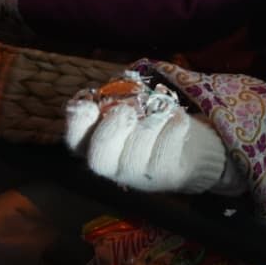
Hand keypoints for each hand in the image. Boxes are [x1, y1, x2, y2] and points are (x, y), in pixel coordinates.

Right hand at [67, 78, 238, 194]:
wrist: (190, 151)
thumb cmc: (151, 126)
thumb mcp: (129, 113)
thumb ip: (113, 103)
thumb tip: (105, 89)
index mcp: (95, 148)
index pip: (75, 141)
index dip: (77, 123)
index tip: (86, 104)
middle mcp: (112, 167)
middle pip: (100, 155)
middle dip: (112, 127)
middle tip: (126, 109)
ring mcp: (138, 175)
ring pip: (137, 148)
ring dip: (151, 120)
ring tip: (162, 109)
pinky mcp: (166, 175)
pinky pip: (167, 147)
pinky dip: (174, 124)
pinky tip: (177, 118)